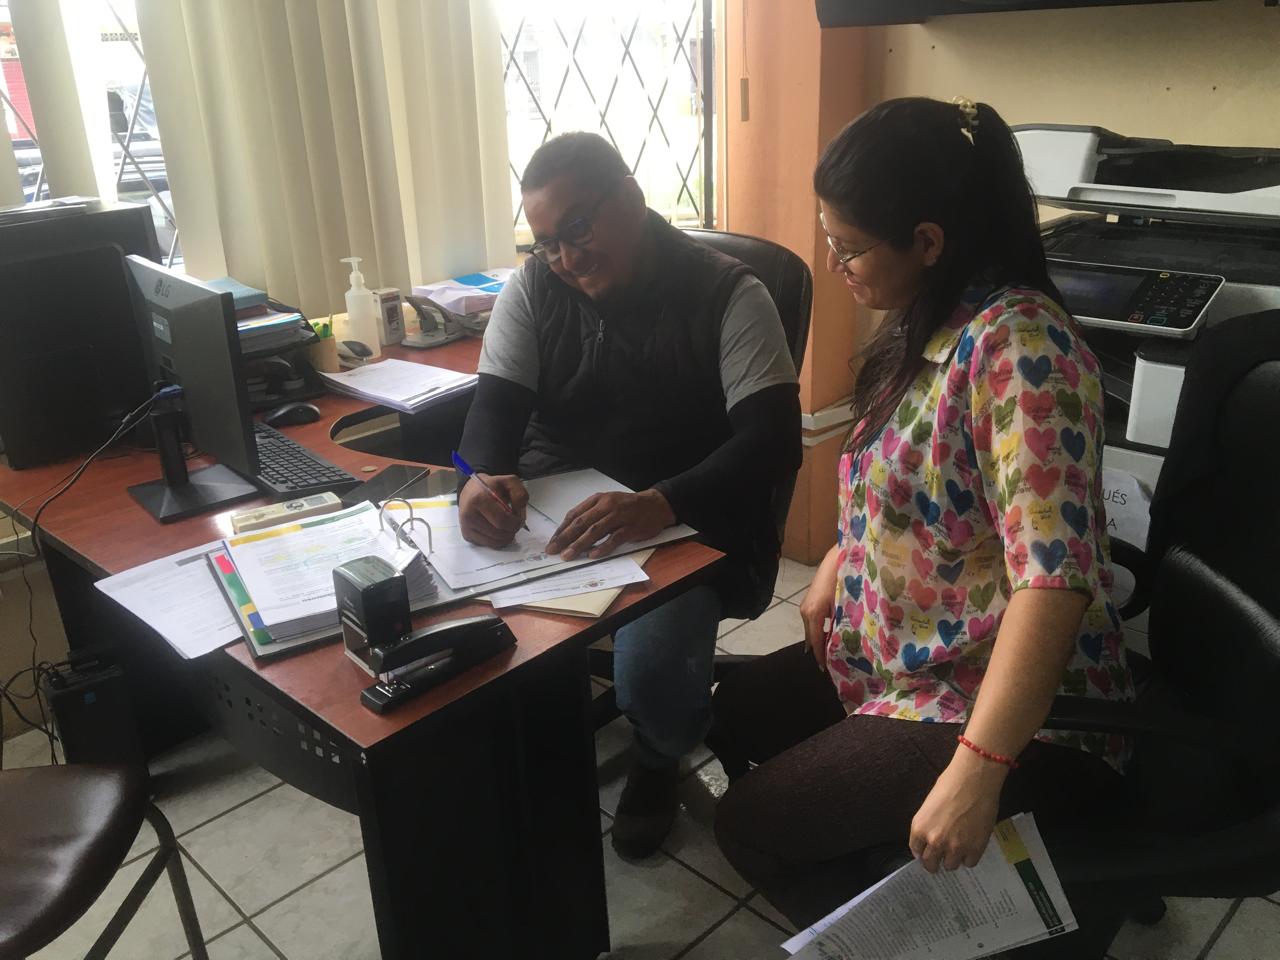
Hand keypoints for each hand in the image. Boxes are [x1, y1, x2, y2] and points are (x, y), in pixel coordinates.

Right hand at [458, 474, 528, 547]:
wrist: (471, 490)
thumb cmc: (491, 487)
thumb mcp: (509, 482)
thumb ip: (520, 494)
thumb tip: (519, 513)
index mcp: (479, 499)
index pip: (502, 521)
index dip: (516, 522)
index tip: (519, 518)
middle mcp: (469, 514)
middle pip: (500, 534)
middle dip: (512, 530)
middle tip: (515, 522)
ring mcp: (467, 527)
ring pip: (496, 542)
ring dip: (507, 536)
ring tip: (506, 524)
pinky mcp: (467, 535)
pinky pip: (490, 544)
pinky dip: (499, 539)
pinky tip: (498, 529)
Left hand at [547, 490, 674, 559]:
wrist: (655, 505)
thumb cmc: (628, 506)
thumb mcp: (608, 503)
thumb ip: (591, 514)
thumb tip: (571, 532)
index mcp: (598, 500)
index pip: (575, 514)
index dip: (562, 529)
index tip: (552, 541)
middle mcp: (607, 506)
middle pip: (582, 523)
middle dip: (565, 538)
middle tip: (553, 550)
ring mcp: (619, 516)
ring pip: (595, 531)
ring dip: (579, 544)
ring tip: (567, 555)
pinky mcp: (631, 527)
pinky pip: (614, 538)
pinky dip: (603, 547)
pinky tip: (592, 555)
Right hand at [798, 545, 841, 667]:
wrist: (835, 561)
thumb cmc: (843, 582)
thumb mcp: (843, 606)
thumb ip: (840, 625)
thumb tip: (840, 644)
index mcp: (814, 614)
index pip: (816, 641)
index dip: (820, 655)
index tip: (825, 669)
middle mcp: (805, 612)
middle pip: (810, 637)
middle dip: (818, 651)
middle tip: (827, 665)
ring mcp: (804, 607)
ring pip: (810, 630)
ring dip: (818, 641)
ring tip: (828, 654)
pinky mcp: (807, 603)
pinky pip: (811, 622)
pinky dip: (817, 631)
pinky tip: (826, 636)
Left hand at [909, 747, 1005, 872]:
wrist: (975, 779)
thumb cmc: (950, 784)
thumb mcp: (929, 805)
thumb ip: (928, 825)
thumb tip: (930, 839)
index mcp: (919, 828)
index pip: (916, 851)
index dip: (922, 852)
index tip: (927, 853)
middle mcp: (934, 841)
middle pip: (931, 864)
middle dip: (934, 862)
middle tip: (941, 858)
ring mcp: (955, 847)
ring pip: (950, 866)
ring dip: (953, 859)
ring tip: (958, 848)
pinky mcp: (975, 849)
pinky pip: (969, 863)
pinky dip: (970, 856)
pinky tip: (971, 846)